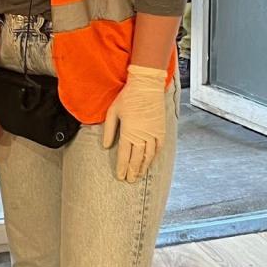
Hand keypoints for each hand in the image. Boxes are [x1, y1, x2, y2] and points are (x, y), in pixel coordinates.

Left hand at [102, 65, 166, 182]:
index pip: (124, 155)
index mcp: (128, 132)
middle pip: (136, 159)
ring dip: (143, 167)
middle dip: (132, 171)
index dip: (122, 167)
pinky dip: (154, 157)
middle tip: (129, 180)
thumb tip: (106, 146)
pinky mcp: (161, 130)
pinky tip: (151, 162)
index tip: (120, 176)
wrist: (146, 86)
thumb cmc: (128, 97)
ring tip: (139, 175)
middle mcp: (141, 136)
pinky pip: (159, 147)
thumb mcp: (113, 112)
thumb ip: (109, 130)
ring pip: (148, 156)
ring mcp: (153, 133)